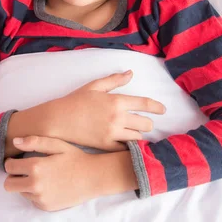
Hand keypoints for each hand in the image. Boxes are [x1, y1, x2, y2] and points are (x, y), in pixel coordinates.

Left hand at [4, 136, 99, 211]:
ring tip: (41, 177)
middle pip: (8, 185)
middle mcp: (35, 185)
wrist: (93, 177)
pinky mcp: (46, 207)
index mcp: (35, 167)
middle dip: (13, 177)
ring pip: (20, 192)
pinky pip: (32, 200)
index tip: (18, 161)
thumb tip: (15, 141)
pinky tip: (49, 186)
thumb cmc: (75, 158)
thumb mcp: (57, 145)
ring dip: (25, 186)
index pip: (9, 167)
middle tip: (25, 171)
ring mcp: (40, 198)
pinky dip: (36, 194)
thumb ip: (34, 141)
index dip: (12, 163)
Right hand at [47, 70, 165, 151]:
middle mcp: (117, 118)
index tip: (163, 110)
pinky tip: (125, 142)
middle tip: (143, 122)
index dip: (157, 107)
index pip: (145, 104)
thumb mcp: (94, 86)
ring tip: (133, 132)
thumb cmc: (75, 101)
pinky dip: (128, 146)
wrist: (58, 120)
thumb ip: (114, 80)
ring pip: (138, 137)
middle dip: (147, 123)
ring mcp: (112, 134)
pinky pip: (125, 148)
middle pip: (146, 124)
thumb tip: (131, 73)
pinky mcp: (106, 146)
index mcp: (116, 101)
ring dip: (138, 134)